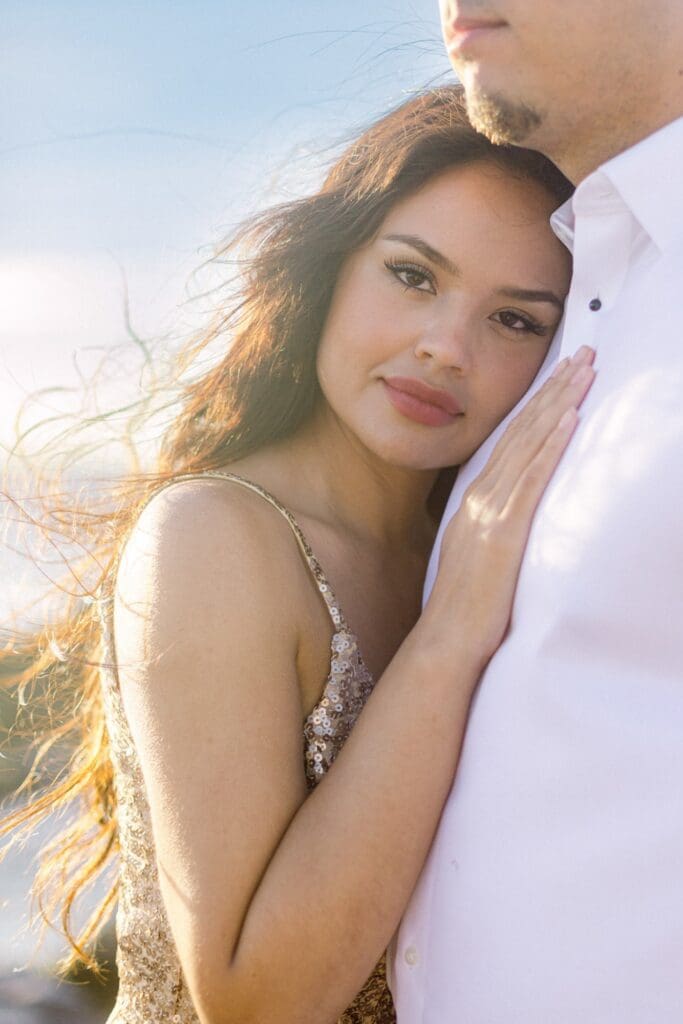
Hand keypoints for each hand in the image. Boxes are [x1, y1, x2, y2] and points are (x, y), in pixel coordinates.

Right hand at [424, 346, 595, 669]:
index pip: (511, 440)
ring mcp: (490, 511)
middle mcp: (480, 498)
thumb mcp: (476, 554)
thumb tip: (512, 514)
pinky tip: (569, 418)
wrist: (448, 639)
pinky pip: (530, 478)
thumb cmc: (466, 608)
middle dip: (554, 388)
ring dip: (558, 403)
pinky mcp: (504, 530)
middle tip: (582, 353)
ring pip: (528, 444)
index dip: (537, 404)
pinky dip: (550, 445)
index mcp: (474, 501)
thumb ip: (492, 525)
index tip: (560, 375)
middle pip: (521, 431)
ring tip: (585, 370)